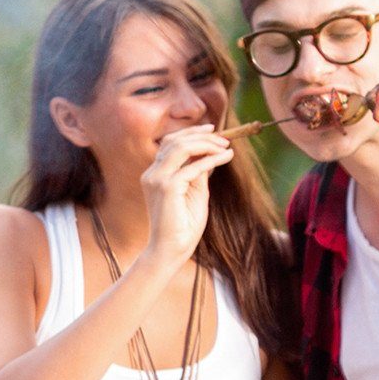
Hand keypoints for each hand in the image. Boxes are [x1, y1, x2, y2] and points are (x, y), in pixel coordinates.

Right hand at [139, 124, 232, 266]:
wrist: (171, 249)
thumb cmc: (182, 225)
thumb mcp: (194, 190)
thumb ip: (198, 171)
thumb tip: (211, 153)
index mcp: (154, 175)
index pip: (170, 143)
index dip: (191, 133)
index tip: (212, 130)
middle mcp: (152, 174)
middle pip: (175, 141)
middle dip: (202, 136)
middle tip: (225, 140)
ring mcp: (156, 180)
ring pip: (181, 147)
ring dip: (207, 144)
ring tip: (225, 147)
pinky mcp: (167, 188)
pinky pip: (193, 166)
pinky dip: (212, 159)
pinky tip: (226, 157)